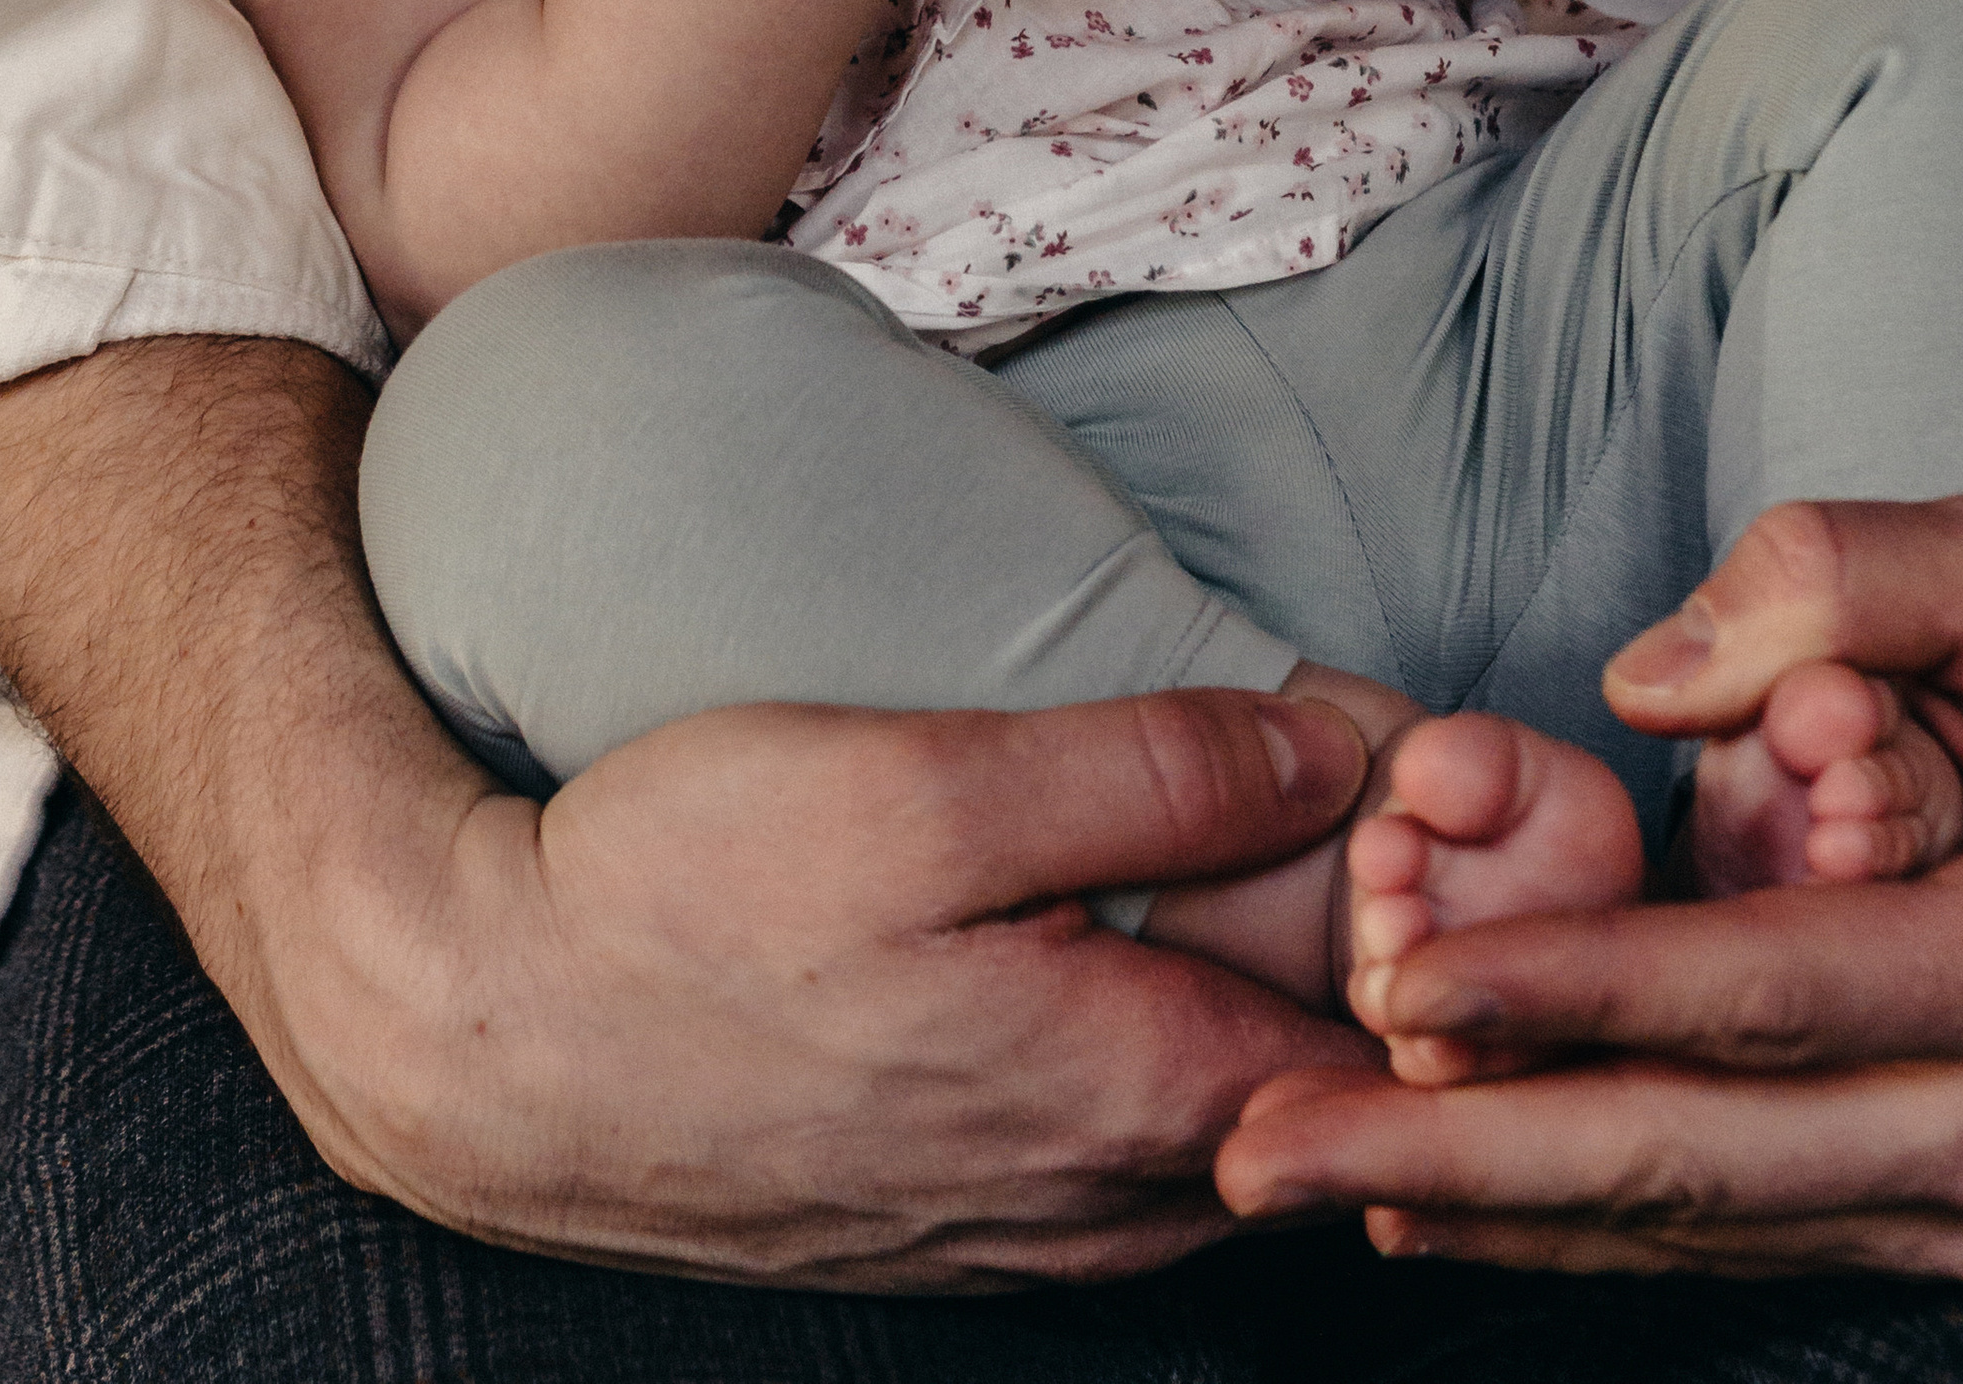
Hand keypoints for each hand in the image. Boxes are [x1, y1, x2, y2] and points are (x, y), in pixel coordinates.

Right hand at [0, 337, 1383, 1285]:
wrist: (489, 1040)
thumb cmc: (685, 905)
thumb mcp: (918, 790)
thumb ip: (1146, 771)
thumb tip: (1338, 743)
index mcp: (1142, 1096)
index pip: (1405, 1020)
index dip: (1472, 891)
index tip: (1473, 769)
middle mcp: (1123, 1197)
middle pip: (1344, 1068)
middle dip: (1410, 932)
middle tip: (1400, 774)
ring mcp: (1050, 1220)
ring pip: (1253, 1096)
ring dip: (1308, 977)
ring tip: (1299, 823)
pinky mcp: (981, 1203)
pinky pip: (1157, 1121)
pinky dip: (1209, 1021)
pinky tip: (1162, 914)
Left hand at [1214, 493, 1962, 1282]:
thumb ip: (1847, 581)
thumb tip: (1649, 676)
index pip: (1764, 989)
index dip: (1577, 991)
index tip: (1413, 990)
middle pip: (1694, 1148)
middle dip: (1458, 1148)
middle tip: (1260, 1143)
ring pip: (1697, 1215)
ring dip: (1485, 1198)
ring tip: (1294, 1169)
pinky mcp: (1944, 1215)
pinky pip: (1737, 1228)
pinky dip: (1578, 1221)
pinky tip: (1435, 1198)